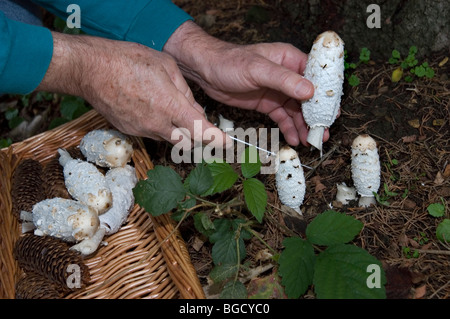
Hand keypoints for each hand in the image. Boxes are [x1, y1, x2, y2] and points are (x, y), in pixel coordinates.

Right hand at [37, 32, 227, 147]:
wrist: (91, 69)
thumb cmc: (129, 60)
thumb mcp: (166, 66)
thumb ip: (185, 90)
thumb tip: (195, 108)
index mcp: (171, 106)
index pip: (202, 132)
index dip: (218, 140)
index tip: (228, 144)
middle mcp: (158, 124)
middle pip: (188, 141)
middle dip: (197, 135)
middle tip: (198, 120)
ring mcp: (143, 130)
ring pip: (170, 138)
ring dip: (177, 129)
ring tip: (168, 105)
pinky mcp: (130, 131)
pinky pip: (152, 134)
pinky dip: (159, 126)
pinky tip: (151, 107)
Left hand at [164, 21, 325, 146]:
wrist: (205, 70)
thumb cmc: (230, 62)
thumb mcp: (258, 69)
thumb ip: (284, 80)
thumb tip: (310, 92)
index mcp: (289, 60)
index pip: (316, 77)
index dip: (326, 95)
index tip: (331, 113)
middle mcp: (287, 76)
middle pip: (309, 98)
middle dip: (317, 116)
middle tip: (323, 134)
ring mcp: (277, 91)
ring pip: (297, 110)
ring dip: (304, 126)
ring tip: (311, 142)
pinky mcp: (267, 103)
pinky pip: (283, 117)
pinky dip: (289, 128)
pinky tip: (294, 140)